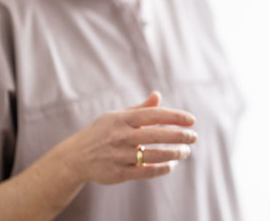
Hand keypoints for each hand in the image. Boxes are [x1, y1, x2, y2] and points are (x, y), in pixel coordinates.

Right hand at [61, 91, 196, 184]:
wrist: (75, 157)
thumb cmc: (102, 133)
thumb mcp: (117, 117)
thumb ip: (140, 109)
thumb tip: (158, 95)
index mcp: (122, 118)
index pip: (154, 114)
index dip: (175, 117)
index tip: (191, 120)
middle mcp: (120, 136)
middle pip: (156, 135)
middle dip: (179, 136)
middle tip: (194, 137)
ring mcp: (118, 155)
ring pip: (153, 155)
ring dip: (174, 153)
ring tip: (185, 151)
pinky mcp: (118, 173)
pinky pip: (146, 171)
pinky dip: (162, 168)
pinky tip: (172, 164)